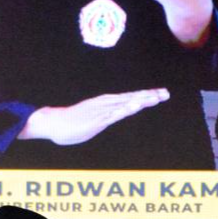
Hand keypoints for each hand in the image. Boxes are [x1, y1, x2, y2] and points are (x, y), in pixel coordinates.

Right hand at [19, 88, 168, 145]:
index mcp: (103, 104)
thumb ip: (99, 120)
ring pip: (125, 104)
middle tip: (165, 94)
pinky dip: (126, 109)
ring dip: (141, 101)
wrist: (52, 123)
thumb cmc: (67, 124)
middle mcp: (104, 104)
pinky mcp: (96, 119)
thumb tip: (104, 121)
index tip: (160, 94)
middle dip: (148, 96)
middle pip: (130, 99)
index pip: (128, 98)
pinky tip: (136, 106)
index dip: (144, 96)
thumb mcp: (88, 121)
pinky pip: (114, 114)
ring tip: (156, 98)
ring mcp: (101, 111)